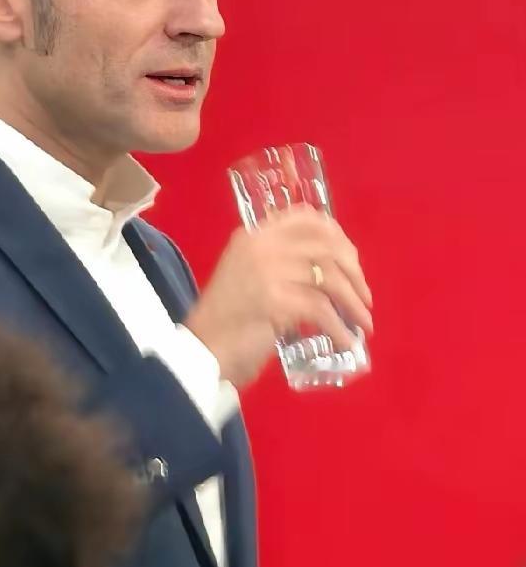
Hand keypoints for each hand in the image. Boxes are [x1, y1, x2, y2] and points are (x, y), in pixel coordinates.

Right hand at [185, 204, 372, 388]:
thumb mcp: (253, 278)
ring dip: (353, 304)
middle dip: (354, 273)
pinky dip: (339, 328)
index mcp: (254, 235)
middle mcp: (260, 245)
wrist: (202, 349)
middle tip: (364, 299)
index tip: (351, 260)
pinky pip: (320, 310)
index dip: (336, 235)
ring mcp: (265, 270)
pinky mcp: (273, 300)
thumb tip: (335, 271)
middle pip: (326, 245)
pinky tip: (345, 342)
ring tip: (362, 324)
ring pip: (329, 278)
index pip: (306, 217)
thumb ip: (283, 265)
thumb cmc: (228, 318)